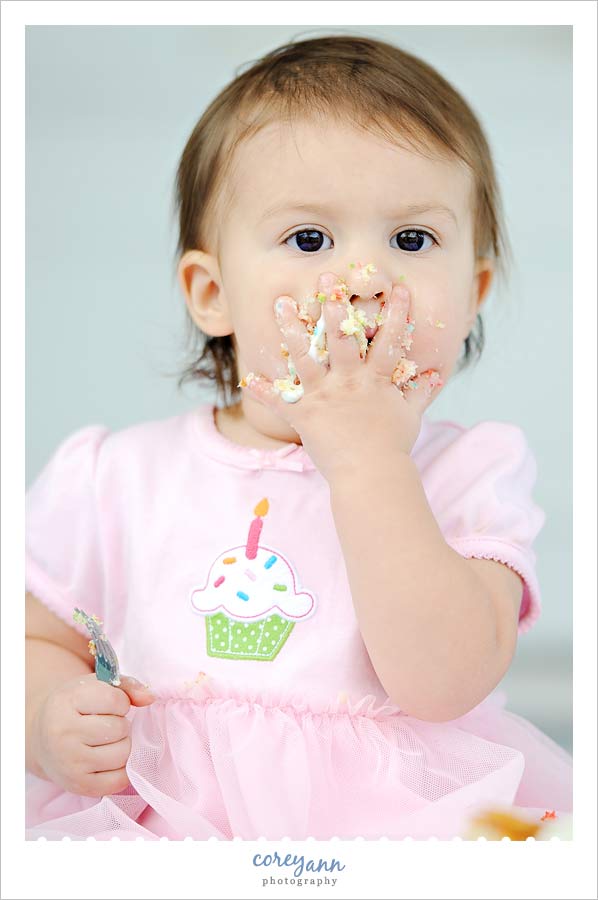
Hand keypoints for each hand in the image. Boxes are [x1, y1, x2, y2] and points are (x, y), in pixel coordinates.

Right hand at [29, 672, 155, 797]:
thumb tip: (150, 698)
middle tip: (106, 724)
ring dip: (122, 745)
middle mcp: (64, 734)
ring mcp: (70, 764)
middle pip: (120, 729)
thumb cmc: (75, 707)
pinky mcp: (79, 786)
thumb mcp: (95, 686)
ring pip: (123, 754)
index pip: (115, 700)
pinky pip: (119, 780)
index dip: (121, 701)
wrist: (42, 738)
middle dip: (121, 724)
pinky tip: (107, 758)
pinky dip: (121, 768)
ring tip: (106, 741)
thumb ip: (127, 686)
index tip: (110, 704)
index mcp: (66, 702)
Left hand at [238, 272, 442, 482]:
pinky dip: (262, 390)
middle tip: (325, 278)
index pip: (389, 341)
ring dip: (291, 329)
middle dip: (333, 305)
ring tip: (281, 303)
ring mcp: (324, 397)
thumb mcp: (410, 416)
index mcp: (375, 380)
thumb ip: (420, 392)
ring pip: (305, 357)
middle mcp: (348, 382)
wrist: (371, 476)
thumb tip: (435, 374)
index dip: (396, 314)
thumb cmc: (392, 447)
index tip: (399, 288)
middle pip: (340, 338)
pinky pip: (280, 402)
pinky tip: (246, 376)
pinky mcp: (305, 416)